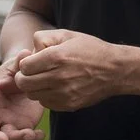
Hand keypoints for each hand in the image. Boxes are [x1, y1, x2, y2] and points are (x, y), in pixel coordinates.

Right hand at [0, 59, 45, 139]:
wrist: (28, 79)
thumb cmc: (17, 70)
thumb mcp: (18, 64)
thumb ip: (20, 60)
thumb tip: (25, 54)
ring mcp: (6, 122)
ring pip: (4, 138)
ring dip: (16, 139)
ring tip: (31, 135)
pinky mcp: (20, 127)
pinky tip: (40, 134)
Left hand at [13, 28, 136, 112]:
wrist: (116, 70)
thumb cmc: (91, 50)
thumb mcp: (68, 35)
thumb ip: (44, 37)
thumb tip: (29, 51)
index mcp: (56, 57)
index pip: (23, 66)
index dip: (25, 63)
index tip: (32, 62)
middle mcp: (58, 77)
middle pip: (24, 83)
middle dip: (24, 77)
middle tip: (32, 73)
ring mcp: (64, 93)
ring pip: (32, 95)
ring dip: (34, 88)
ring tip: (44, 80)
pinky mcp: (69, 104)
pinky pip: (46, 103)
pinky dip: (45, 96)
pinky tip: (55, 88)